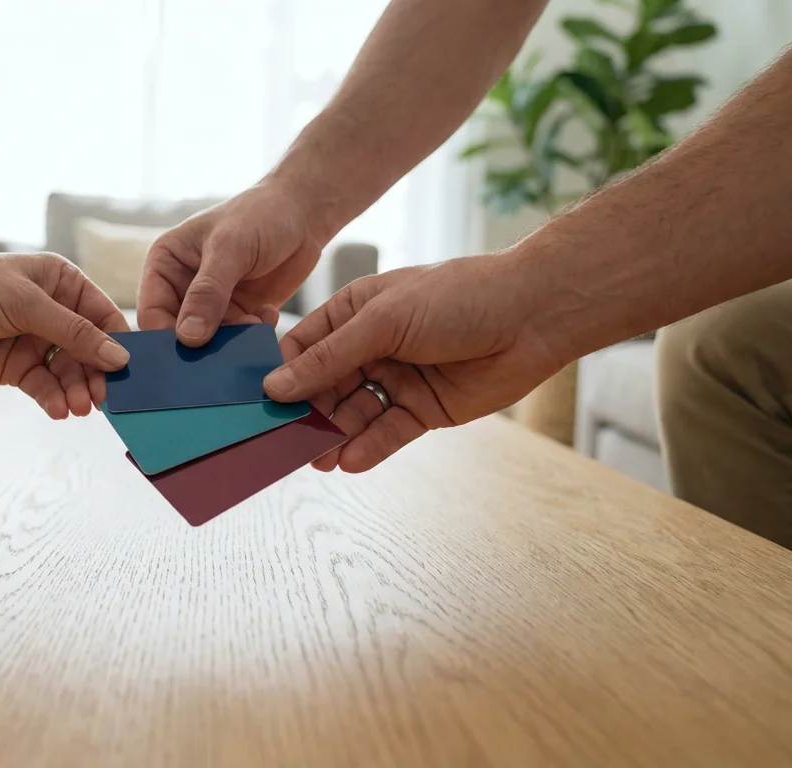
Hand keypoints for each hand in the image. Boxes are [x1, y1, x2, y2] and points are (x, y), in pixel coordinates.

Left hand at [0, 246, 130, 418]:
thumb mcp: (25, 303)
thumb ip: (72, 332)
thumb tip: (119, 357)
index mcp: (63, 284)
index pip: (104, 316)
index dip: (119, 344)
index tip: (131, 372)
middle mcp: (54, 313)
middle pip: (90, 351)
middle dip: (97, 375)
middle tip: (103, 399)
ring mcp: (35, 342)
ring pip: (69, 373)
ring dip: (76, 391)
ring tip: (78, 408)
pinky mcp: (15, 368)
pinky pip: (44, 386)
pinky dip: (53, 399)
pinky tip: (57, 410)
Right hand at [137, 181, 323, 344]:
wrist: (303, 213)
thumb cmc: (260, 214)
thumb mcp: (230, 247)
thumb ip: (208, 292)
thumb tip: (188, 337)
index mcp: (165, 264)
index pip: (152, 312)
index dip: (163, 337)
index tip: (185, 355)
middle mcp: (183, 287)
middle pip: (178, 334)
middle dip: (200, 346)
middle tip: (221, 355)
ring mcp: (212, 304)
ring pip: (210, 342)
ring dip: (232, 342)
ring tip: (254, 323)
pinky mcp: (239, 314)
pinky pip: (238, 340)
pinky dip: (252, 336)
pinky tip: (267, 315)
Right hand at [261, 254, 565, 471]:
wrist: (532, 316)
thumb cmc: (458, 298)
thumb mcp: (384, 321)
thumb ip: (330, 358)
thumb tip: (276, 387)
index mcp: (355, 311)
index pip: (304, 347)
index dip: (283, 374)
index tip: (260, 402)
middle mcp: (372, 346)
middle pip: (325, 386)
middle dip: (306, 412)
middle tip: (283, 441)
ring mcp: (397, 378)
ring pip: (353, 414)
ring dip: (334, 436)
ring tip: (316, 458)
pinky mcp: (423, 409)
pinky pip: (386, 433)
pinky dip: (368, 448)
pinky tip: (349, 461)